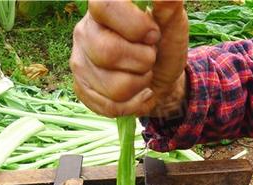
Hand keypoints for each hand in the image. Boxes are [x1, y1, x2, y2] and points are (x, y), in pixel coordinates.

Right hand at [70, 0, 188, 117]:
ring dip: (140, 84)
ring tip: (142, 75)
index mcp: (101, 8)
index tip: (153, 34)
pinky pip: (111, 106)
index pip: (104, 5)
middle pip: (108, 52)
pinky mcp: (82, 90)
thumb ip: (168, 6)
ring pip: (114, 86)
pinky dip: (134, 104)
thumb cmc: (164, 47)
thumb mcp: (173, 25)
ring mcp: (79, 63)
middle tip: (150, 58)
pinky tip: (137, 93)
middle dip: (142, 60)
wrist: (160, 80)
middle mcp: (83, 32)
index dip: (134, 24)